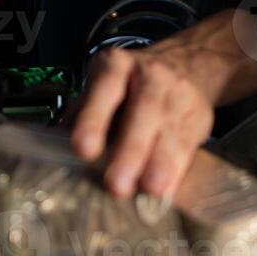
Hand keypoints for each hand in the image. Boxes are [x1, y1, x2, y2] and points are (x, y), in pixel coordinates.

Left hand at [68, 9, 256, 198]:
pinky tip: (169, 188)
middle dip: (130, 151)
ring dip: (159, 163)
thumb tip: (58, 144)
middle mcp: (150, 76)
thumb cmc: (131, 84)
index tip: (83, 149)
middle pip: (142, 112)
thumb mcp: (102, 86)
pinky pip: (188, 144)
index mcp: (116, 66)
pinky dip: (177, 168)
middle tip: (116, 184)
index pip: (104, 90)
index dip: (93, 119)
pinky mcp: (199, 116)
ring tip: (149, 189)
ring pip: (169, 130)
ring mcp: (178, 95)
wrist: (184, 66)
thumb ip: (82, 113)